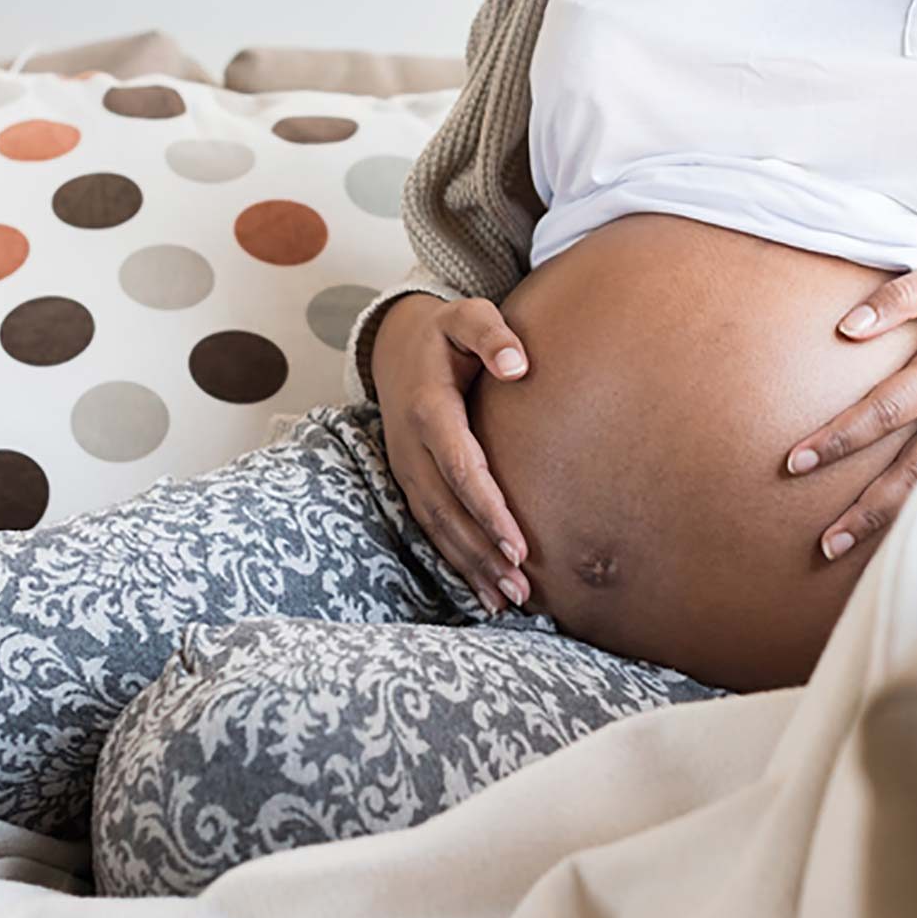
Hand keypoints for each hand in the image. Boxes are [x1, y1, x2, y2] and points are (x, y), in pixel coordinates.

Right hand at [371, 292, 534, 613]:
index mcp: (429, 409)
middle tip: (522, 591)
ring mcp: (406, 469)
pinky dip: (456, 562)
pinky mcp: (410, 482)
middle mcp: (411, 447)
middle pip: (447, 511)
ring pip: (436, 528)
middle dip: (482, 554)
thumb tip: (518, 365)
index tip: (519, 544)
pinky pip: (431, 528)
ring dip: (470, 567)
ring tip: (510, 601)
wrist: (394, 345)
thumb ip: (492, 334)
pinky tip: (484, 591)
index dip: (489, 509)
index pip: (461, 468)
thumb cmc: (445, 333)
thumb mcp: (467, 316)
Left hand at [786, 246, 916, 562]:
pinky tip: (898, 530)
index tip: (797, 461)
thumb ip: (902, 298)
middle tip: (822, 542)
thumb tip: (847, 328)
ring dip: (892, 520)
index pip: (886, 410)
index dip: (841, 438)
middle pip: (913, 469)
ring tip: (843, 548)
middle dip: (865, 507)